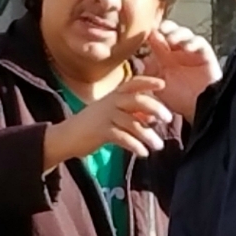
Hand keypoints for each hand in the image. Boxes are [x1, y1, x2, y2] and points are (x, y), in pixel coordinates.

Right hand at [44, 77, 172, 167]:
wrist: (66, 136)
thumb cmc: (93, 125)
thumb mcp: (111, 114)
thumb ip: (132, 114)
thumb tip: (153, 119)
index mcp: (114, 96)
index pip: (133, 84)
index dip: (148, 82)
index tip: (163, 84)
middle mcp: (110, 102)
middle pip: (137, 101)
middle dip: (155, 108)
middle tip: (169, 118)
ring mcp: (105, 116)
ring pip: (132, 123)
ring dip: (148, 135)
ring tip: (159, 145)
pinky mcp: (100, 131)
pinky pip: (123, 137)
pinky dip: (135, 146)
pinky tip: (143, 153)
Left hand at [144, 21, 221, 122]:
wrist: (198, 108)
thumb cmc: (177, 98)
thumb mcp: (158, 84)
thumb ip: (149, 70)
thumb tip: (138, 57)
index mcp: (164, 55)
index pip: (157, 37)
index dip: (151, 33)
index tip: (143, 33)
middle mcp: (177, 50)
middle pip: (170, 30)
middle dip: (165, 28)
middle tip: (159, 30)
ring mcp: (191, 51)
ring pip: (184, 33)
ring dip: (177, 33)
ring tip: (171, 40)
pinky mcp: (205, 54)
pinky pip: (200, 42)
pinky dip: (193, 42)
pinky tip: (187, 47)